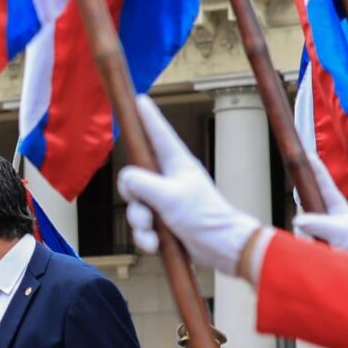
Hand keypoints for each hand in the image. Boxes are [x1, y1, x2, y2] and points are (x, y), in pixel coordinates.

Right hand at [116, 102, 262, 272]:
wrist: (223, 248)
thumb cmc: (205, 216)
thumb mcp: (170, 197)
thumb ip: (142, 184)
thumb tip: (125, 177)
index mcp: (176, 163)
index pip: (158, 133)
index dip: (147, 117)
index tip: (139, 99)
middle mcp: (169, 179)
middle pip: (134, 176)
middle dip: (133, 197)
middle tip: (142, 208)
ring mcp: (166, 201)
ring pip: (136, 205)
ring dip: (139, 223)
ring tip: (151, 233)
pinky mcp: (164, 222)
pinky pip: (143, 226)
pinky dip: (145, 237)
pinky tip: (154, 245)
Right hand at [290, 173, 347, 264]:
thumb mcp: (342, 232)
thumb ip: (320, 224)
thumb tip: (298, 219)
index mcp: (337, 207)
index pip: (323, 184)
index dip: (315, 169)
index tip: (307, 155)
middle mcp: (329, 218)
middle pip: (309, 204)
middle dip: (305, 203)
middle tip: (299, 197)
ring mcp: (324, 233)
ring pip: (304, 229)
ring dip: (308, 237)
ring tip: (325, 246)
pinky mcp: (321, 248)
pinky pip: (304, 246)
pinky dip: (307, 250)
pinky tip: (318, 254)